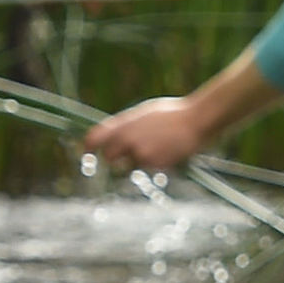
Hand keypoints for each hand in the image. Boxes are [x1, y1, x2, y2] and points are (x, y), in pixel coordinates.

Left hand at [81, 96, 209, 171]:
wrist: (195, 120)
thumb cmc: (172, 114)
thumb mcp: (143, 113)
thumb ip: (125, 125)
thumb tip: (111, 136)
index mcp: (123, 123)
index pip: (94, 138)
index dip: (89, 147)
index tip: (88, 152)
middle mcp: (127, 139)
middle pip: (109, 157)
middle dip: (116, 157)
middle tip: (129, 152)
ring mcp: (139, 153)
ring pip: (129, 165)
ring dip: (137, 161)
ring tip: (157, 146)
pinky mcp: (153, 164)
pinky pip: (146, 169)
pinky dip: (153, 164)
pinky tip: (166, 151)